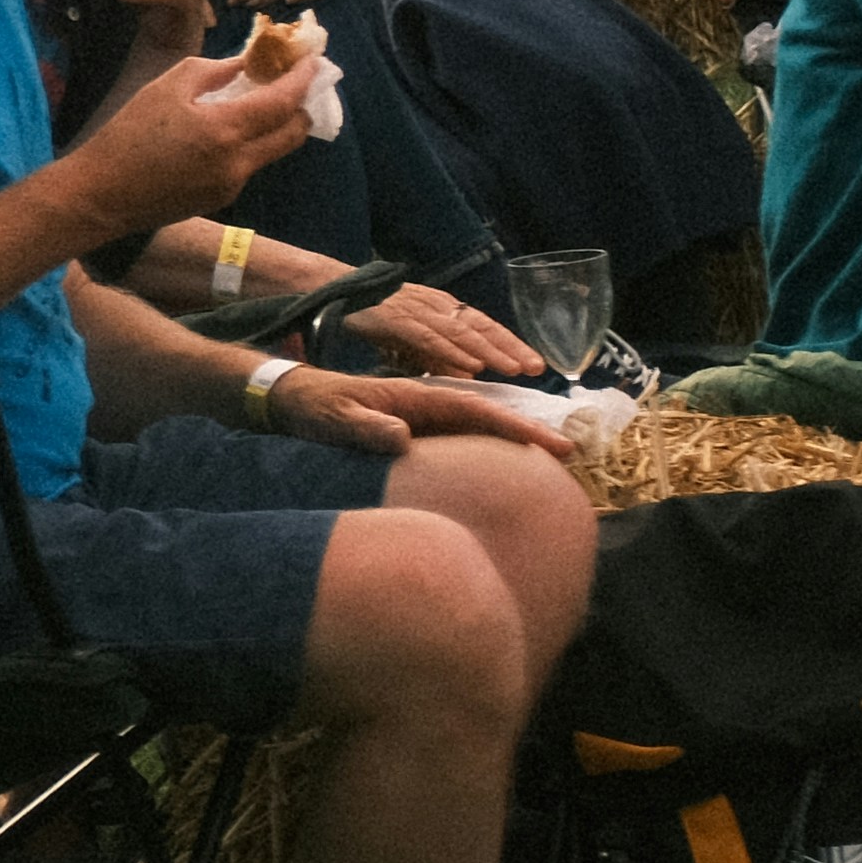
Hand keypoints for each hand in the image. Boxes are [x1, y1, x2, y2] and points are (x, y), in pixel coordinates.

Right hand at [71, 50, 314, 232]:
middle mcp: (239, 162)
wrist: (100, 195)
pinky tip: (226, 133)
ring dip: (277, 125)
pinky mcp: (221, 198)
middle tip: (294, 83)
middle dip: (302, 105)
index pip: (284, 101)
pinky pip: (249, 165)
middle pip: (294, 132)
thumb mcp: (164, 88)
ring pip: (274, 150)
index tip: (312, 60)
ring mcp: (233, 184)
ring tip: (261, 103)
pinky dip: (250, 143)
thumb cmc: (127, 135)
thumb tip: (242, 66)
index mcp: (225, 129)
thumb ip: (210, 71)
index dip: (303, 78)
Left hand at [279, 368, 574, 458]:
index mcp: (414, 397)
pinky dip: (485, 446)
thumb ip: (365, 426)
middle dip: (526, 431)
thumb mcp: (335, 419)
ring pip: (477, 426)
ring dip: (512, 438)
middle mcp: (425, 403)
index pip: (473, 409)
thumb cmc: (313, 410)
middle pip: (486, 416)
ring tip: (550, 458)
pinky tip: (503, 465)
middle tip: (568, 451)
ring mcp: (422, 416)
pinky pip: (458, 437)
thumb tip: (403, 436)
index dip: (511, 424)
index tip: (545, 441)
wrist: (293, 400)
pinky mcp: (414, 429)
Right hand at [330, 280, 544, 381]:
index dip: (510, 344)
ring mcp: (414, 309)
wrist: (324, 287)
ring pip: (459, 332)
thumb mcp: (409, 336)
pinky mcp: (392, 318)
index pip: (483, 325)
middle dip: (510, 347)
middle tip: (536, 369)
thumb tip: (469, 376)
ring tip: (513, 370)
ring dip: (489, 351)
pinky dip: (450, 352)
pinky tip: (470, 367)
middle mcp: (433, 304)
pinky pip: (427, 337)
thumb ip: (436, 355)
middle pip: (479, 326)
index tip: (536, 365)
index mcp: (440, 307)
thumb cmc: (369, 313)